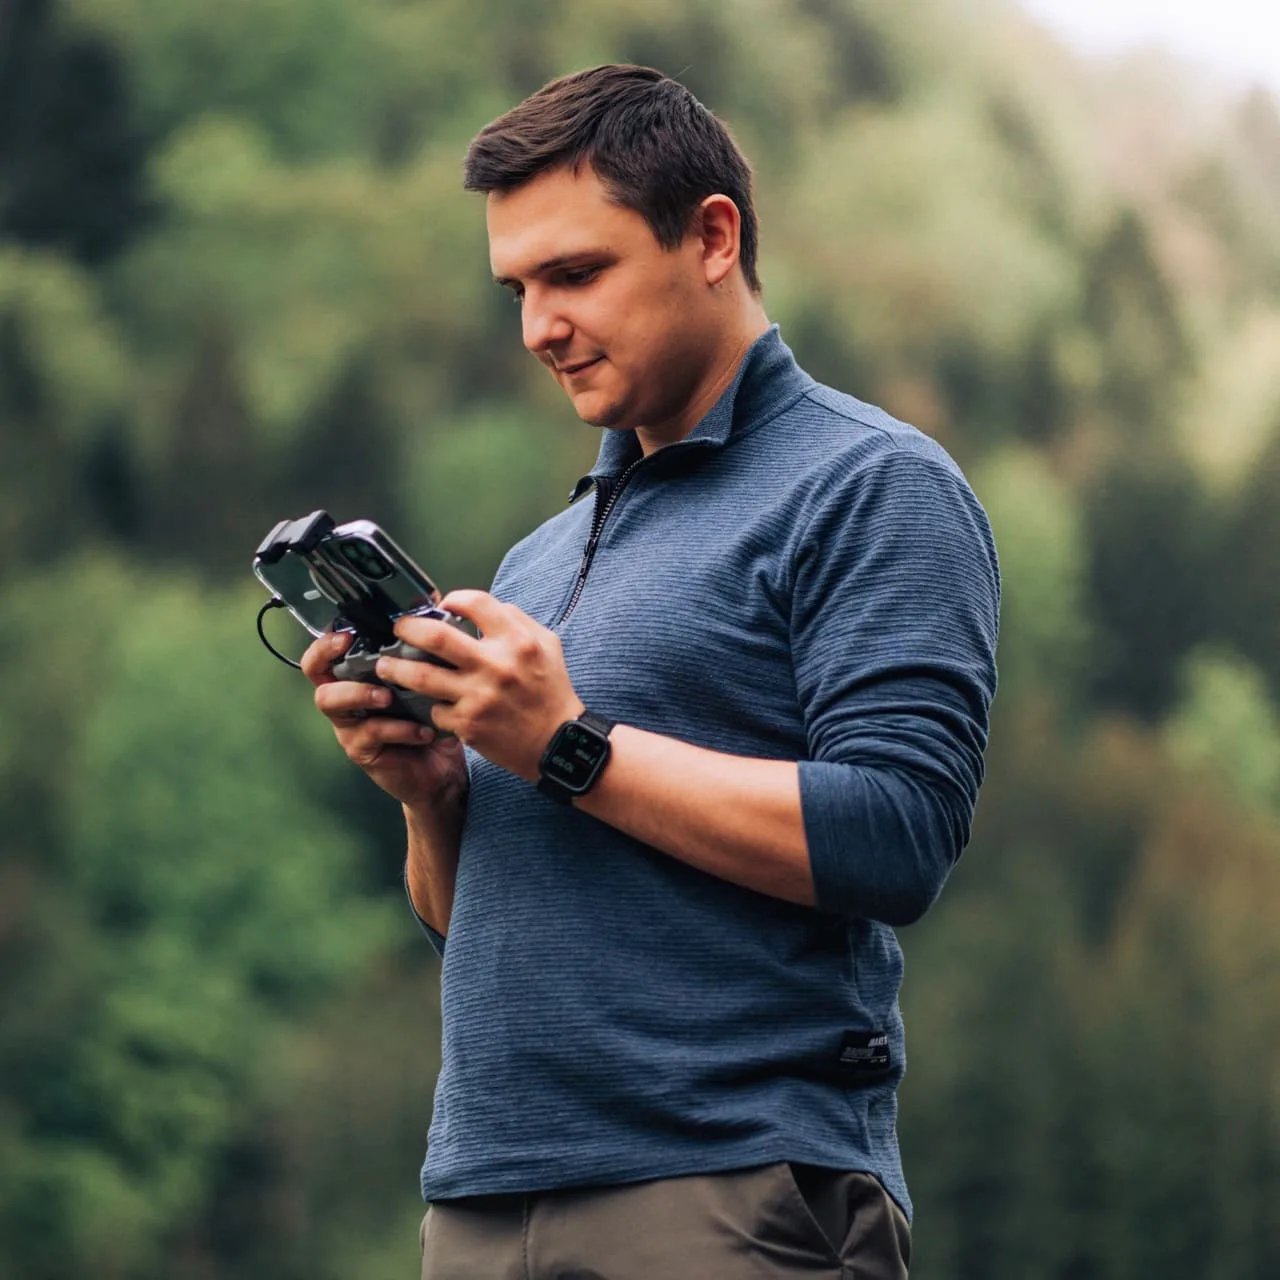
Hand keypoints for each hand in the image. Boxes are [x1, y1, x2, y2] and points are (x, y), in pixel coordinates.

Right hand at [301, 630, 467, 811]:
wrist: (441, 770)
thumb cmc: (432, 719)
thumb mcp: (429, 683)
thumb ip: (424, 653)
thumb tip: (435, 609)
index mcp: (359, 676)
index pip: (328, 650)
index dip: (327, 640)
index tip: (346, 632)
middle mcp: (346, 697)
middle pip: (315, 672)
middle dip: (328, 657)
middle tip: (356, 654)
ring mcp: (349, 724)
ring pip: (331, 701)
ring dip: (360, 693)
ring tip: (388, 697)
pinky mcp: (361, 749)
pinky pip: (370, 732)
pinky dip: (399, 728)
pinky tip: (423, 731)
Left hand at [374, 590, 582, 781]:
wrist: (557, 742)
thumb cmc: (550, 691)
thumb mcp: (546, 644)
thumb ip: (515, 620)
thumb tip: (478, 607)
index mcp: (517, 641)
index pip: (476, 603)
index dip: (454, 599)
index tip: (443, 605)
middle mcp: (495, 666)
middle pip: (435, 637)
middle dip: (408, 628)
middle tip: (399, 629)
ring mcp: (478, 697)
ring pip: (420, 676)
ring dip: (395, 668)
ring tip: (386, 665)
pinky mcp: (468, 724)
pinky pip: (434, 709)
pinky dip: (428, 704)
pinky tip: (424, 701)